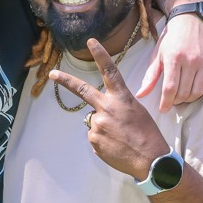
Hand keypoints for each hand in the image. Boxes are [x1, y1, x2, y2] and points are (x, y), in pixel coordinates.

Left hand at [52, 38, 169, 180]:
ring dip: (105, 128)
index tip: (91, 41)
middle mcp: (106, 107)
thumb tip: (99, 116)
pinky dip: (104, 141)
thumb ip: (116, 108)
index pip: (110, 71)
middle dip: (65, 80)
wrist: (150, 160)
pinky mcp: (93, 139)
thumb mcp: (136, 113)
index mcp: (122, 98)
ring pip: (95, 121)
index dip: (100, 55)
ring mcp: (98, 123)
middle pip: (82, 90)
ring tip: (121, 138)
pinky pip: (95, 137)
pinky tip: (116, 146)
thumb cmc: (148, 135)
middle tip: (52, 73)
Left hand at [136, 13, 202, 110]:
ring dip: (188, 99)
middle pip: (184, 92)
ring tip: (181, 96)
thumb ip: (151, 76)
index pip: (170, 88)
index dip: (166, 102)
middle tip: (171, 101)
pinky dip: (200, 92)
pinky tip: (193, 89)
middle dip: (176, 101)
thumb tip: (140, 95)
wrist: (191, 20)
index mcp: (174, 58)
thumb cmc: (171, 39)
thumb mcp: (158, 54)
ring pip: (197, 92)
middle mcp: (190, 60)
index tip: (163, 109)